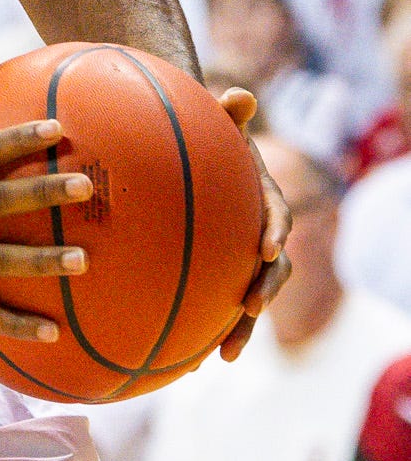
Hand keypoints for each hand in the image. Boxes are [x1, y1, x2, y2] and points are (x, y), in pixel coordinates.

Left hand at [216, 90, 291, 361]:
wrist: (193, 164)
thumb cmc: (202, 141)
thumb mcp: (214, 125)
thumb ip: (226, 113)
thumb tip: (238, 95)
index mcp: (262, 200)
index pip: (276, 216)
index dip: (275, 231)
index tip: (267, 247)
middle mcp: (258, 235)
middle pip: (272, 269)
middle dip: (263, 291)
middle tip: (247, 307)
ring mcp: (239, 262)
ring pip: (247, 299)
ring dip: (238, 328)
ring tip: (221, 356)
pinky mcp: (217, 281)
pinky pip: (214, 311)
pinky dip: (204, 335)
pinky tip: (183, 365)